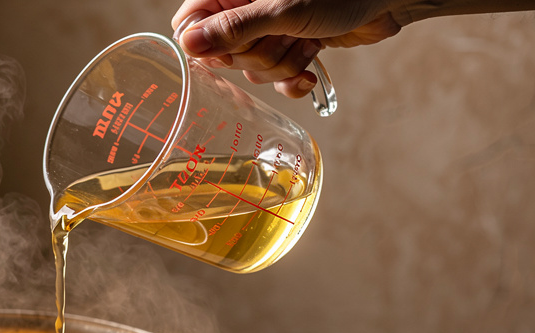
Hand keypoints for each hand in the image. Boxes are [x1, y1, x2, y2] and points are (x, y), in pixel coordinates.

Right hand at [171, 0, 403, 98]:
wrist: (388, 0)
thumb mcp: (281, 11)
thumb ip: (234, 29)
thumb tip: (188, 44)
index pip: (190, 20)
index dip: (203, 43)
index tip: (224, 51)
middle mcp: (248, 11)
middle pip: (223, 52)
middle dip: (256, 55)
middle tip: (282, 37)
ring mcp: (269, 31)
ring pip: (251, 69)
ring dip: (281, 64)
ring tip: (306, 43)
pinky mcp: (290, 48)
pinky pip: (275, 80)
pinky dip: (293, 80)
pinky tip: (310, 70)